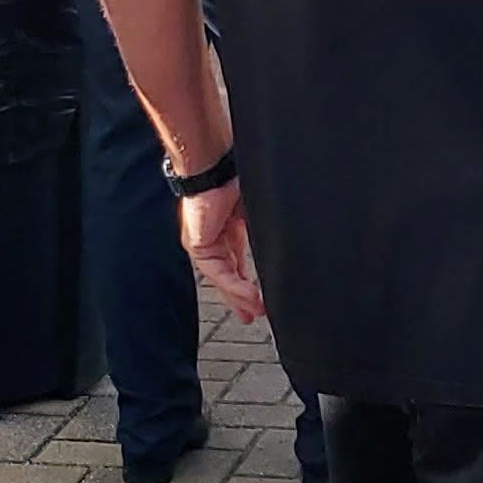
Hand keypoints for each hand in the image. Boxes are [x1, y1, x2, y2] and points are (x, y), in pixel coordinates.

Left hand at [178, 179, 261, 322]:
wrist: (215, 167)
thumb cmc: (234, 179)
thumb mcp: (255, 211)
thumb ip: (264, 230)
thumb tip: (284, 243)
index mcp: (229, 228)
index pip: (238, 261)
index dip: (249, 280)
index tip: (260, 297)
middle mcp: (215, 238)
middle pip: (229, 274)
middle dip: (241, 297)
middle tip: (253, 314)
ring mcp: (205, 243)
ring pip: (223, 277)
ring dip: (239, 296)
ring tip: (255, 312)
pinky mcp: (199, 245)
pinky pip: (217, 272)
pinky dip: (233, 285)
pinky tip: (249, 296)